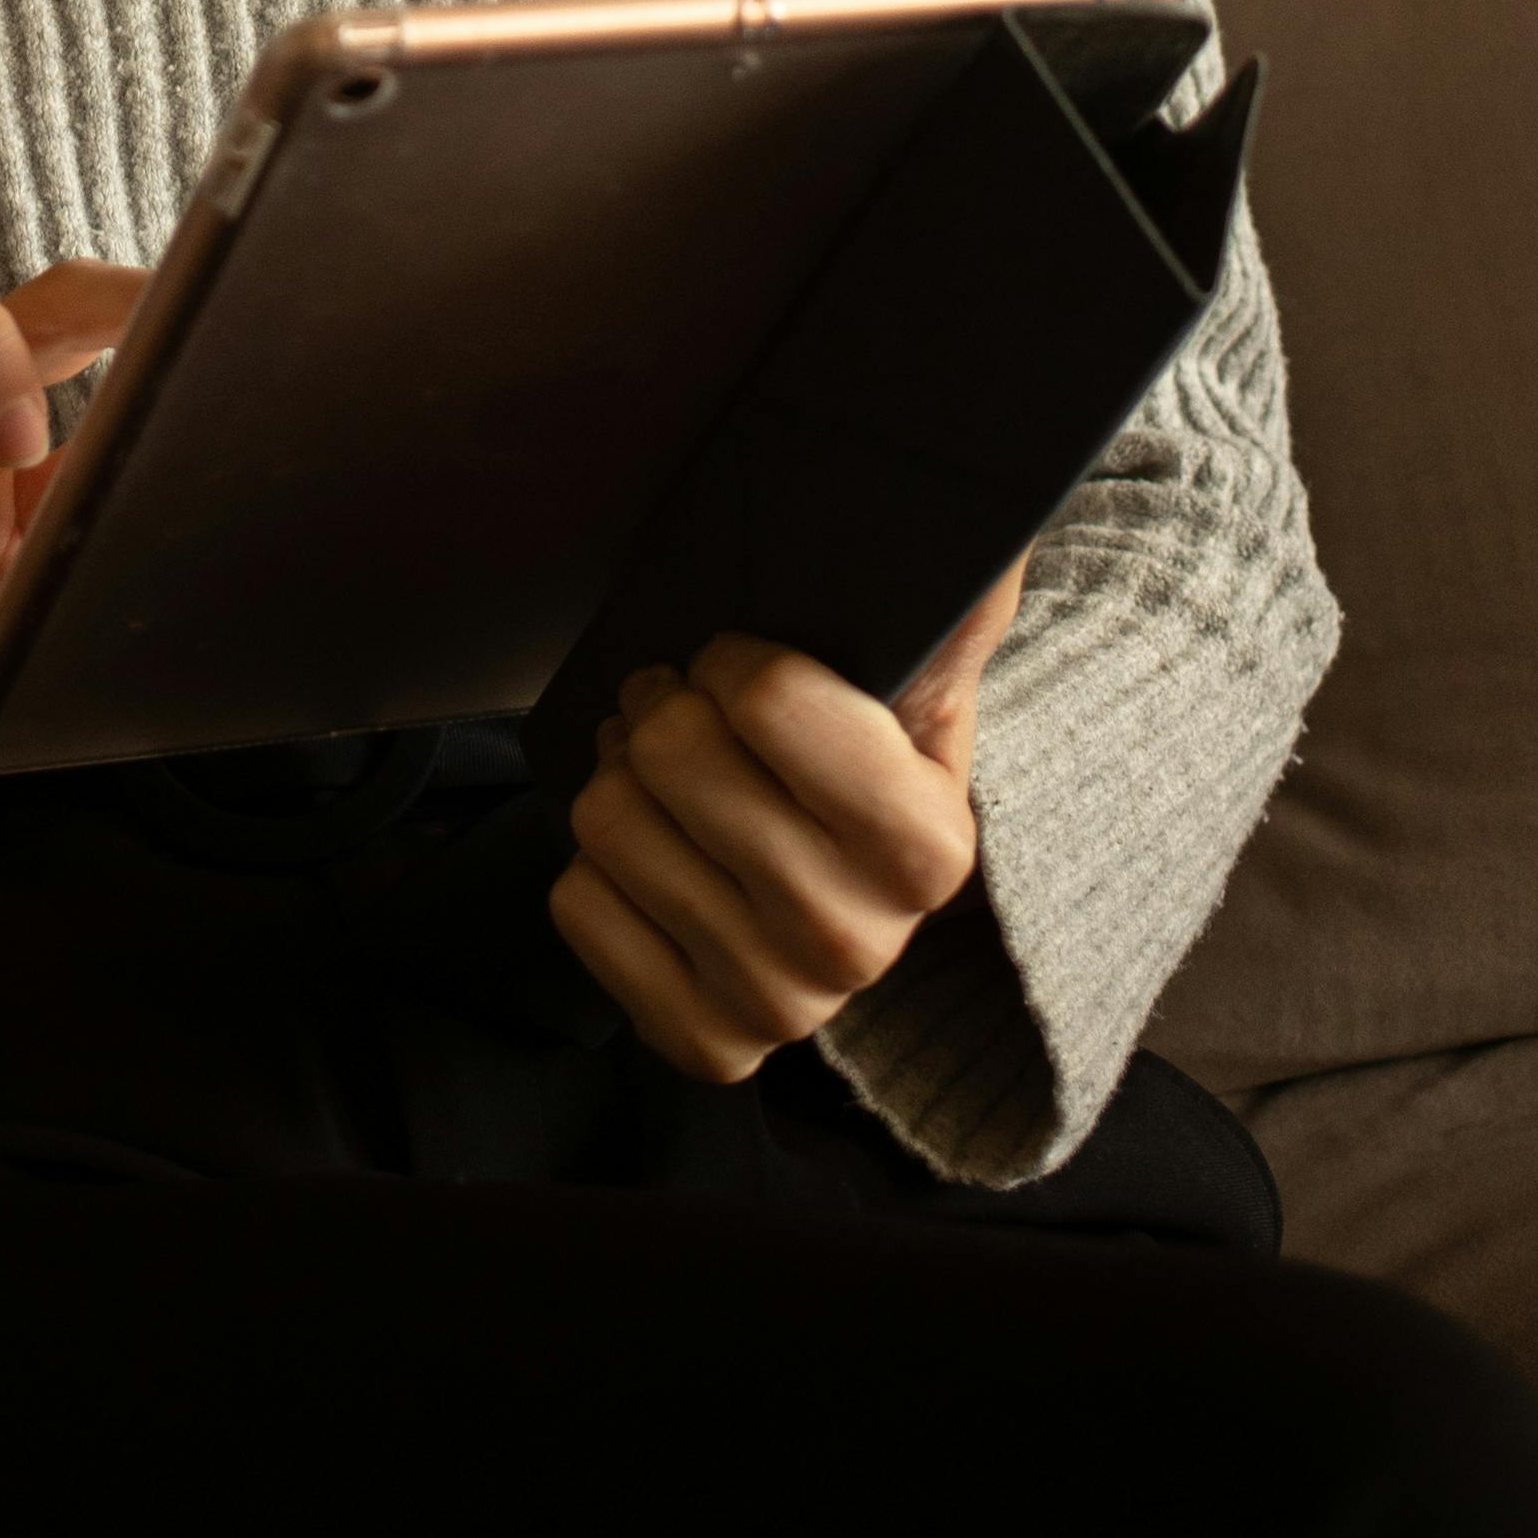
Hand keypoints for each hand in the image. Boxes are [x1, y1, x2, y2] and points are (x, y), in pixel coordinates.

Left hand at [548, 559, 1029, 1085]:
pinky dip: (600, 864)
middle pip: (669, 755)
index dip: (733, 657)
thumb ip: (939, 582)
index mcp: (931, 845)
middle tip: (688, 710)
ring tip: (668, 775)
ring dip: (626, 777)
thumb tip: (962, 495)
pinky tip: (657, 853)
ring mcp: (780, 1007)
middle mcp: (861, 944)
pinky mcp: (703, 1041)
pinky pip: (576, 904)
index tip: (747, 664)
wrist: (858, 882)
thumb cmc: (872, 740)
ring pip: (607, 820)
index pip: (762, 698)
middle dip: (666, 707)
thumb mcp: (924, 653)